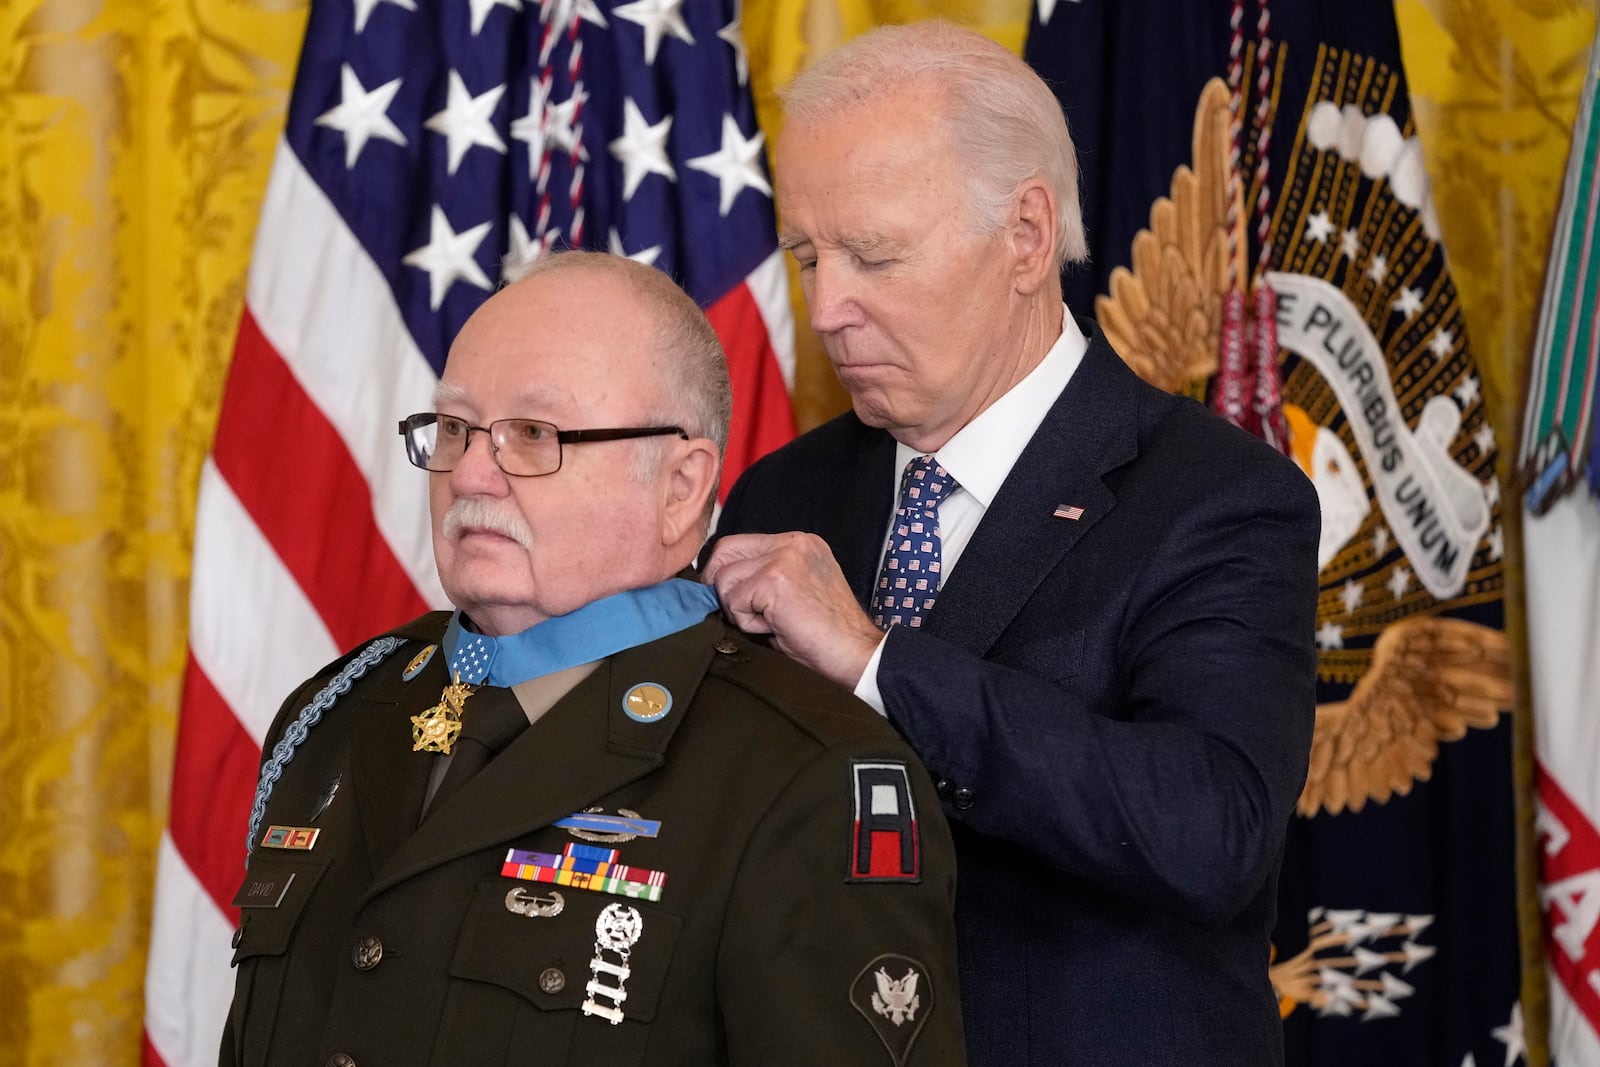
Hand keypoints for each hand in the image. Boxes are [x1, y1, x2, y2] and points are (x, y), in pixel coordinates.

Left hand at [703, 533, 884, 688]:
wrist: (855, 653)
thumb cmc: (825, 634)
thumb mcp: (792, 592)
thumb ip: (762, 577)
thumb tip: (718, 585)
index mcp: (798, 543)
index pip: (738, 544)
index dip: (726, 572)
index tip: (732, 598)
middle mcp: (792, 543)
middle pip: (725, 550)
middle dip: (721, 586)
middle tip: (739, 612)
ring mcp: (784, 557)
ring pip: (725, 579)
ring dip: (738, 609)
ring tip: (769, 623)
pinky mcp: (774, 579)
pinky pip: (735, 600)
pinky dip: (747, 622)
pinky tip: (774, 628)